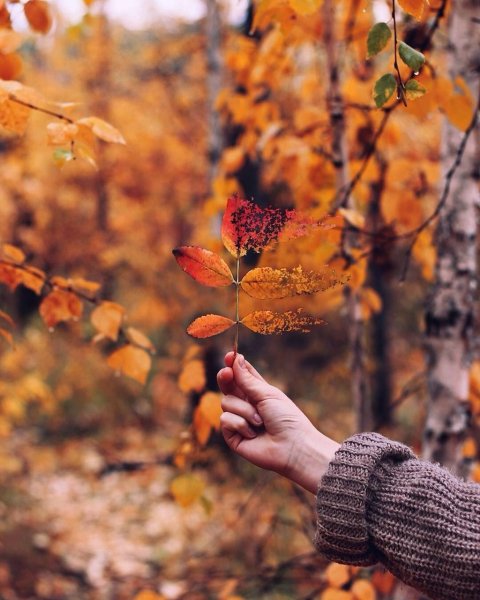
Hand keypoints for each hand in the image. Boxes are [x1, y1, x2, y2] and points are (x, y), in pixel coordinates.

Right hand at [217, 352, 339, 493]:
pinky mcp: (233, 436)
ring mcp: (238, 420)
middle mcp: (246, 404)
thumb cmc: (286, 418)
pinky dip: (240, 424)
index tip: (230, 355)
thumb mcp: (267, 394)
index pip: (241, 374)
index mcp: (257, 392)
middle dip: (225, 377)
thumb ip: (247, 379)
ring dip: (245, 411)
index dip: (234, 365)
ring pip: (226, 402)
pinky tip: (253, 433)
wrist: (292, 447)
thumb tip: (235, 359)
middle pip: (227, 385)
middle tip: (227, 373)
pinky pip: (225, 420)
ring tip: (260, 422)